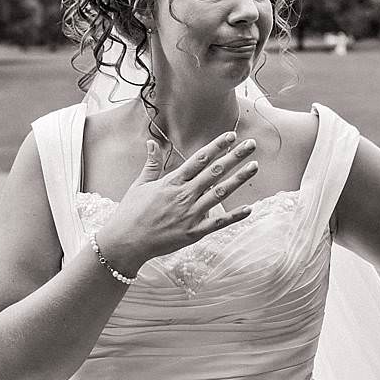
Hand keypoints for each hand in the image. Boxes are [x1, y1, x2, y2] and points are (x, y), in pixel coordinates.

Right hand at [92, 133, 259, 274]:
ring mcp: (190, 214)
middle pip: (215, 172)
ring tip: (255, 166)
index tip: (231, 136)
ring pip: (220, 193)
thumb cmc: (130, 213)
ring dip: (239, 179)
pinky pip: (218, 223)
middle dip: (235, 157)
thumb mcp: (139, 185)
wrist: (125, 243)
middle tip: (251, 145)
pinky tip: (249, 208)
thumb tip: (151, 142)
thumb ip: (151, 164)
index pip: (199, 159)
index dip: (217, 146)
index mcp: (172, 182)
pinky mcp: (193, 232)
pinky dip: (234, 216)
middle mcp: (184, 195)